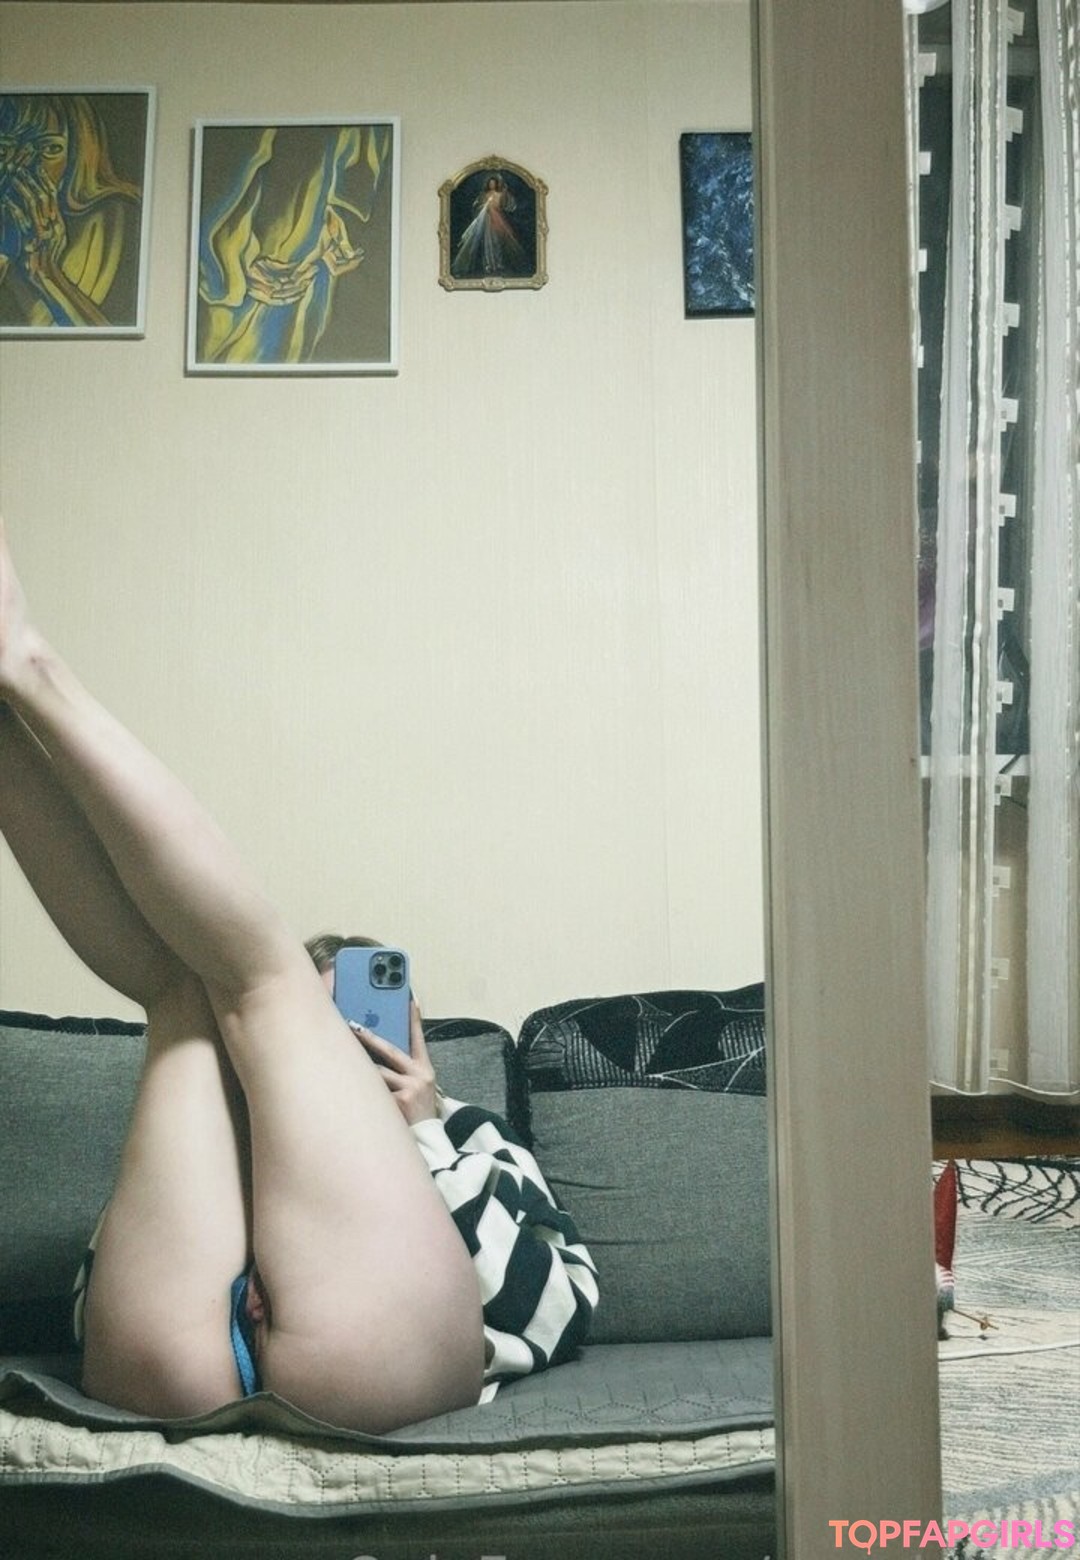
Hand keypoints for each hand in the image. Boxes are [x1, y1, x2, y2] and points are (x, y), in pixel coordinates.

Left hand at [352, 1001, 438, 1124]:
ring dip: (360, 1068)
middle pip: (390, 1050)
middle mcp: (420, 1076)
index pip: (418, 1038)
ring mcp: (409, 1090)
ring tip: (341, 1058)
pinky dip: (361, 1092)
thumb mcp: (418, 1086)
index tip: (409, 998)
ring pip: (377, 1072)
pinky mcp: (398, 1104)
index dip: (414, 1018)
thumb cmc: (416, 1110)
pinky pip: (373, 1092)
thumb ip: (404, 1070)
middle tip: (352, 1025)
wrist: (427, 1139)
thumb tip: (378, 1051)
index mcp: (425, 1069)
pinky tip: (350, 1093)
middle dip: (369, 1037)